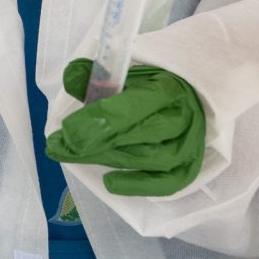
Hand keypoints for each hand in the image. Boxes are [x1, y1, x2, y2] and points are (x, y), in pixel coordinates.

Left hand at [45, 59, 206, 196]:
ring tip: (78, 156)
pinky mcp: (190, 164)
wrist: (198, 95)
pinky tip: (110, 183)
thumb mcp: (131, 72)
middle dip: (93, 143)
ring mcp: (190, 143)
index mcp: (166, 88)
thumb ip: (98, 76)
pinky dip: (138, 185)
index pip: (129, 108)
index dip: (95, 121)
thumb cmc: (158, 84)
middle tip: (60, 147)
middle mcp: (181, 117)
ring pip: (148, 159)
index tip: (65, 130)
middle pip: (135, 136)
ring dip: (109, 159)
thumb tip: (69, 77)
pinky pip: (167, 182)